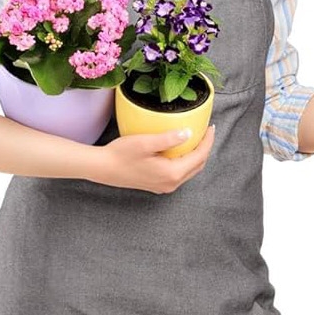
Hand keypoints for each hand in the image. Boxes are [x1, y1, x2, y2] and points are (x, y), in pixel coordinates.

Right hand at [92, 124, 215, 191]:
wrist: (102, 168)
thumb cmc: (121, 154)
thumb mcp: (145, 143)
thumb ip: (169, 138)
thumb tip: (188, 133)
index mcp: (173, 173)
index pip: (199, 156)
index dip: (207, 141)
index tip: (210, 127)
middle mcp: (172, 183)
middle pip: (197, 165)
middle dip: (204, 148)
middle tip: (206, 132)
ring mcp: (165, 186)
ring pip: (189, 170)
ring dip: (195, 155)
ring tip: (196, 139)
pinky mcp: (158, 185)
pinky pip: (179, 173)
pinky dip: (185, 161)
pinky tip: (180, 150)